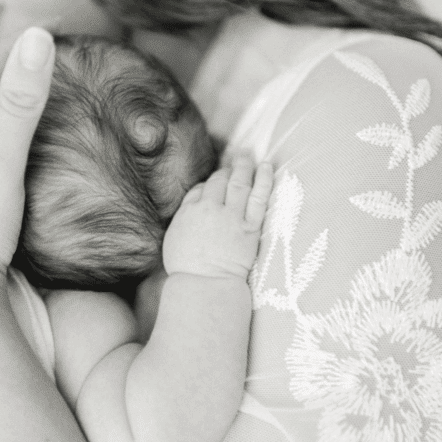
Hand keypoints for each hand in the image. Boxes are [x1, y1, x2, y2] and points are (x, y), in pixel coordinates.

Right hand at [162, 155, 272, 279]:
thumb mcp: (174, 236)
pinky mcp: (250, 227)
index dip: (211, 184)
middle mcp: (210, 209)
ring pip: (239, 183)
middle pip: (220, 181)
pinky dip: (263, 180)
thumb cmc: (187, 267)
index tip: (218, 182)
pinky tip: (266, 166)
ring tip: (248, 155)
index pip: (202, 188)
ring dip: (244, 166)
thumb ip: (185, 214)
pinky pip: (259, 197)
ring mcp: (232, 217)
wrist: (205, 285)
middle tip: (236, 158)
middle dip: (227, 170)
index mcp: (190, 211)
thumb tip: (198, 198)